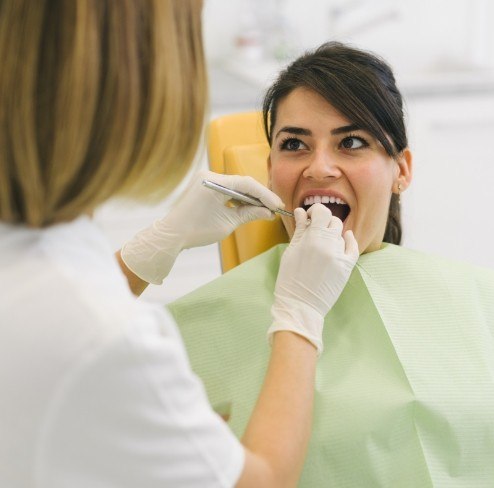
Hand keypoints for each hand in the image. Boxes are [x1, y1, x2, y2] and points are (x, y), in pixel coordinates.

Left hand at [120, 170, 283, 283]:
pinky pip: (226, 189)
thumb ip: (250, 214)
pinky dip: (237, 198)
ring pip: (235, 186)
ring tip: (264, 210)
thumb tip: (268, 213)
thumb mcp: (227, 223)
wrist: (171, 235)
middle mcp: (209, 175)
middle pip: (242, 183)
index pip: (247, 184)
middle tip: (274, 208)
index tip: (278, 205)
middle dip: (259, 196)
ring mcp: (205, 179)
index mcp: (214, 182)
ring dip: (249, 198)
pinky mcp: (204, 185)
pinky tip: (249, 208)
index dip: (265, 195)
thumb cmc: (197, 230)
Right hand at [268, 203, 358, 353]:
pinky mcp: (347, 267)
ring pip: (340, 233)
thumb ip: (299, 230)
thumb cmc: (289, 279)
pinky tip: (346, 237)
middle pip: (332, 221)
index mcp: (312, 238)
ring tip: (321, 242)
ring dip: (331, 233)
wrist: (300, 305)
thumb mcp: (291, 251)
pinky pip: (353, 247)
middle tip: (314, 229)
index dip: (315, 211)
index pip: (321, 212)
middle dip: (323, 222)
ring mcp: (340, 256)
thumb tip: (301, 212)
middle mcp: (329, 244)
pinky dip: (349, 240)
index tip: (309, 217)